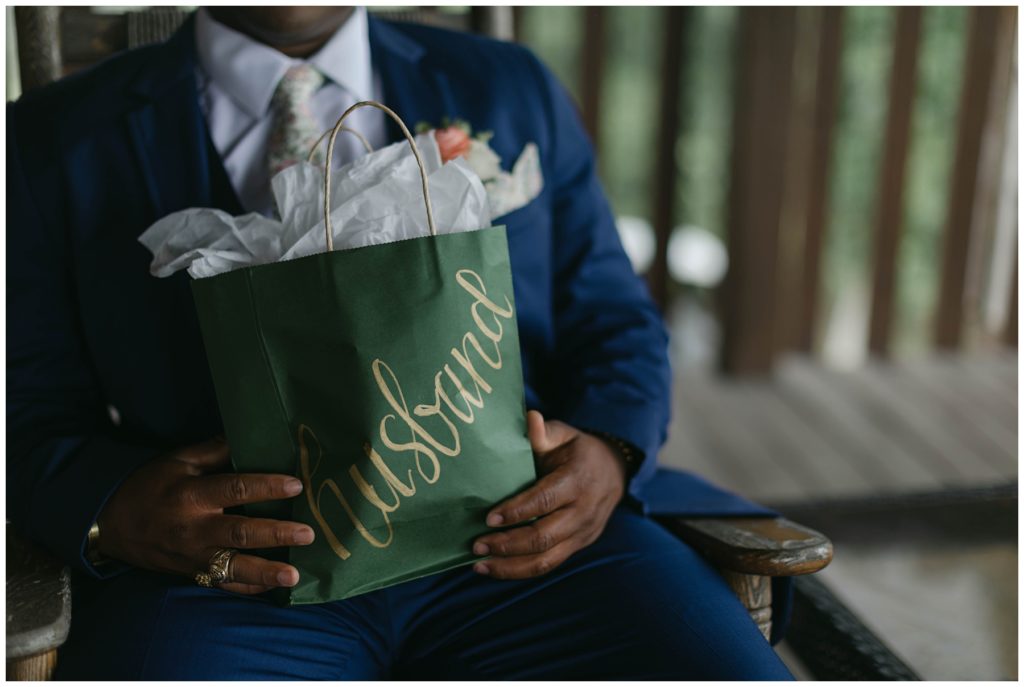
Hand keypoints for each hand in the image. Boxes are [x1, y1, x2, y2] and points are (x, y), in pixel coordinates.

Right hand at [97, 437, 313, 593]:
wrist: (110, 525)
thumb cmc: (150, 486)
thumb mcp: (177, 461)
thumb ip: (214, 450)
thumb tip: (249, 433)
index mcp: (191, 494)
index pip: (235, 489)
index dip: (266, 486)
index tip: (296, 485)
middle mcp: (194, 528)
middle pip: (240, 532)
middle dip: (275, 534)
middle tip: (308, 533)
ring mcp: (193, 555)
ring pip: (233, 567)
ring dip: (265, 572)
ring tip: (294, 575)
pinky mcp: (192, 572)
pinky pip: (222, 584)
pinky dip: (248, 588)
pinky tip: (273, 588)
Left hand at [472, 410, 626, 579]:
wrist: (614, 472)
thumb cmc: (577, 451)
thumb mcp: (564, 434)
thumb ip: (544, 432)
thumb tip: (529, 418)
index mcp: (578, 480)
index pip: (545, 500)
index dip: (517, 511)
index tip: (488, 517)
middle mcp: (583, 511)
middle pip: (544, 537)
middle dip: (508, 544)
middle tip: (477, 544)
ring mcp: (583, 533)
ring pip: (547, 559)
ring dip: (511, 566)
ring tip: (479, 564)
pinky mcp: (578, 546)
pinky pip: (550, 564)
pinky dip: (521, 570)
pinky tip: (495, 568)